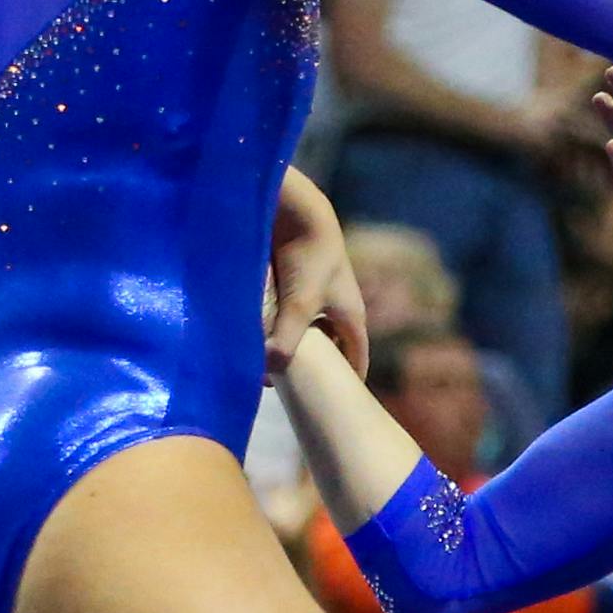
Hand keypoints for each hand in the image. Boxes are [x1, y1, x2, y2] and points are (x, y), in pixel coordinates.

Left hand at [266, 168, 365, 373]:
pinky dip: (275, 324)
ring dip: (291, 344)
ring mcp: (314, 293)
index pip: (357, 356)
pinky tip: (255, 335)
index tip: (338, 403)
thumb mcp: (300, 304)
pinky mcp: (293, 279)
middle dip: (315, 365)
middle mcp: (336, 306)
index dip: (349, 379)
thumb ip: (287, 339)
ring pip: (306, 329)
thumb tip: (267, 373)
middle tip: (294, 389)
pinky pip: (287, 311)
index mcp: (351, 315)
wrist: (295, 209)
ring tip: (268, 365)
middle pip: (330, 346)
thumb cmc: (309, 256)